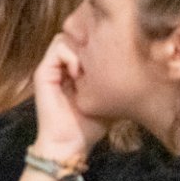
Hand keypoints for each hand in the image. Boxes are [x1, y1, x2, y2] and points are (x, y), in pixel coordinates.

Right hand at [31, 34, 107, 161]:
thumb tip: (136, 64)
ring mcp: (50, 68)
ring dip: (80, 50)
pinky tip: (78, 73)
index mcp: (73, 70)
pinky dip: (70, 56)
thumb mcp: (107, 98)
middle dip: (90, 44)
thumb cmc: (90, 126)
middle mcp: (60, 66)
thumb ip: (113, 80)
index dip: (97, 45)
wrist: (69, 144)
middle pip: (75, 36)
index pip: (84, 42)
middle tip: (100, 63)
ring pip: (66, 37)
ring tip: (87, 70)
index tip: (109, 61)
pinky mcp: (43, 72)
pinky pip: (58, 47)